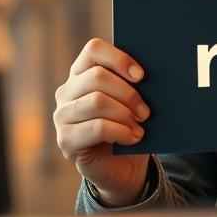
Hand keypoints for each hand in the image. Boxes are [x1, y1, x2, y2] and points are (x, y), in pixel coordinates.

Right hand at [54, 38, 151, 206]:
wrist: (123, 166)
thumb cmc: (129, 125)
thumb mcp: (133, 101)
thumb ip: (135, 84)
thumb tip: (155, 71)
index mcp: (82, 73)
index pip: (93, 49)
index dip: (119, 58)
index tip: (142, 76)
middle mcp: (67, 92)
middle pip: (97, 77)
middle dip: (128, 93)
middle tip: (146, 111)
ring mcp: (62, 116)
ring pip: (97, 101)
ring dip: (125, 114)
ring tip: (140, 125)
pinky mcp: (66, 140)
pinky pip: (96, 127)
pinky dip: (121, 132)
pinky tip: (134, 138)